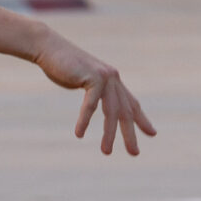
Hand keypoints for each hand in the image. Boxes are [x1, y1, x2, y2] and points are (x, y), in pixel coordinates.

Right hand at [34, 32, 156, 156]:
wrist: (48, 47)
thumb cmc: (62, 65)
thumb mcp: (82, 80)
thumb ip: (94, 91)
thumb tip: (97, 103)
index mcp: (113, 80)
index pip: (131, 103)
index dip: (142, 119)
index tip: (152, 133)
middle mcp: (113, 78)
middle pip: (126, 112)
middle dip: (130, 134)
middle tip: (134, 153)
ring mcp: (105, 77)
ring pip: (112, 112)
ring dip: (109, 134)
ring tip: (106, 151)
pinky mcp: (93, 77)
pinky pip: (91, 105)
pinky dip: (84, 120)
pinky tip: (79, 134)